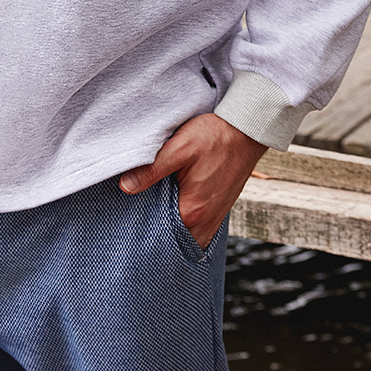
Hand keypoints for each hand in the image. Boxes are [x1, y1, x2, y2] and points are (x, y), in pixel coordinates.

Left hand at [119, 113, 266, 248]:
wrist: (245, 130)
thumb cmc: (212, 137)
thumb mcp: (178, 149)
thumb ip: (151, 170)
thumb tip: (125, 187)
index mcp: (193, 209)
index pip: (162, 236)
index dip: (145, 232)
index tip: (130, 227)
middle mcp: (207, 219)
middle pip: (178, 241)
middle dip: (159, 237)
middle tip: (138, 226)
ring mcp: (216, 215)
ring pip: (191, 237)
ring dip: (175, 233)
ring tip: (155, 221)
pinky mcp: (221, 207)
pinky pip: (201, 228)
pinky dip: (188, 227)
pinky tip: (175, 213)